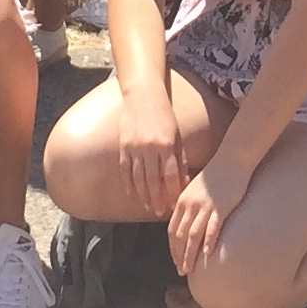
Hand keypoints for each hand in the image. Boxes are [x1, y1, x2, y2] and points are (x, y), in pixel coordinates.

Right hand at [118, 83, 190, 218]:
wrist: (143, 95)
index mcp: (166, 144)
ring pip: (137, 178)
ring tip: (149, 206)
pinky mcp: (122, 146)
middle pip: (152, 180)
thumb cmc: (164, 115)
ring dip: (143, 195)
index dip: (172, 192)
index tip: (174, 204)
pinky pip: (124, 170)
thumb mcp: (177, 135)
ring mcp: (134, 147)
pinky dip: (128, 184)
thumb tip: (183, 182)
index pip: (169, 175)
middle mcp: (149, 147)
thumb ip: (179, 159)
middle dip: (157, 199)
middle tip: (160, 212)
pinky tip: (132, 194)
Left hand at [166, 154, 242, 277]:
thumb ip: (188, 204)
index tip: (175, 259)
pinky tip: (207, 254)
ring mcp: (206, 206)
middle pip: (180, 235)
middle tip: (181, 270)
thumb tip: (183, 222)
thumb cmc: (215, 174)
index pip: (172, 229)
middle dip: (179, 255)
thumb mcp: (195, 188)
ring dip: (190, 254)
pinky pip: (212, 227)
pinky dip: (208, 242)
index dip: (172, 247)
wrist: (232, 159)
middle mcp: (191, 204)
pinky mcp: (221, 206)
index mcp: (182, 200)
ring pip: (193, 235)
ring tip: (190, 269)